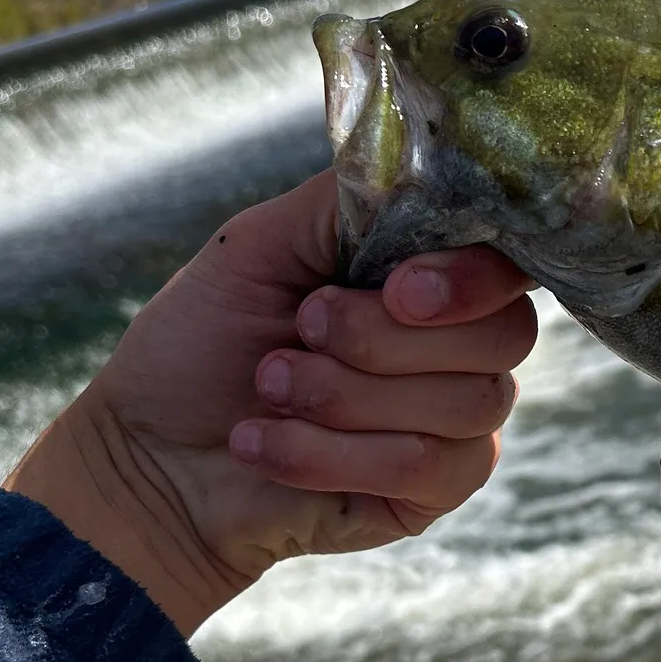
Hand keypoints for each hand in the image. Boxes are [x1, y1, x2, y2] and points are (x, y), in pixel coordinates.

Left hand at [5, 171, 535, 635]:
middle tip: (298, 333)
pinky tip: (268, 445)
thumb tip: (428, 170)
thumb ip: (351, 202)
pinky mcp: (437, 491)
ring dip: (344, 397)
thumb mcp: (263, 242)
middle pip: (503, 336)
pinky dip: (331, 454)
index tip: (397, 289)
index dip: (472, 279)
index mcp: (432, 278)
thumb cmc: (202, 343)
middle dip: (384, 339)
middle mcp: (463, 347)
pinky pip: (427, 466)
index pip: (510, 267)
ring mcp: (459, 424)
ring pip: (466, 404)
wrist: (150, 454)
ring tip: (269, 389)